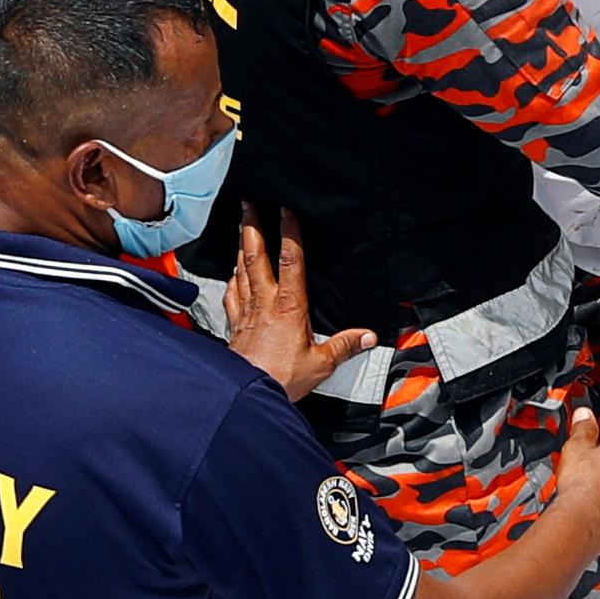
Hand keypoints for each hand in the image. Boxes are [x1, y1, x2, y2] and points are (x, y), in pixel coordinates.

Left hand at [222, 215, 379, 402]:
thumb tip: (367, 336)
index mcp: (289, 306)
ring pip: (241, 270)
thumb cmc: (280, 379)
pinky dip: (233, 278)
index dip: (289, 231)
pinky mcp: (235, 325)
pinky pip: (232, 294)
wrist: (246, 395)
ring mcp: (246, 312)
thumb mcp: (321, 364)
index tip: (286, 208)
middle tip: (248, 204)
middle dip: (252, 227)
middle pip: (256, 256)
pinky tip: (233, 272)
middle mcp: (264, 303)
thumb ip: (344, 346)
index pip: (290, 259)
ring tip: (241, 227)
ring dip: (241, 246)